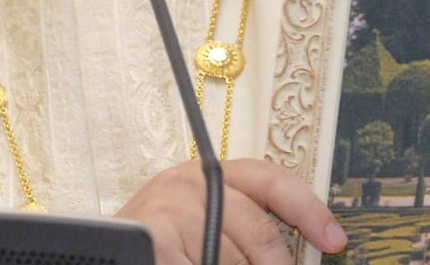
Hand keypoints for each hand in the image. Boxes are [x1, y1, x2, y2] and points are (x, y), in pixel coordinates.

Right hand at [116, 157, 347, 264]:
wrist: (94, 254)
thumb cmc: (158, 246)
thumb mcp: (200, 229)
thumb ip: (241, 236)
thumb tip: (290, 259)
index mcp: (210, 174)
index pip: (273, 181)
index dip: (309, 210)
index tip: (335, 240)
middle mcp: (192, 182)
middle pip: (261, 233)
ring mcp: (171, 208)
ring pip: (232, 261)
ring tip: (207, 264)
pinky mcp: (156, 236)